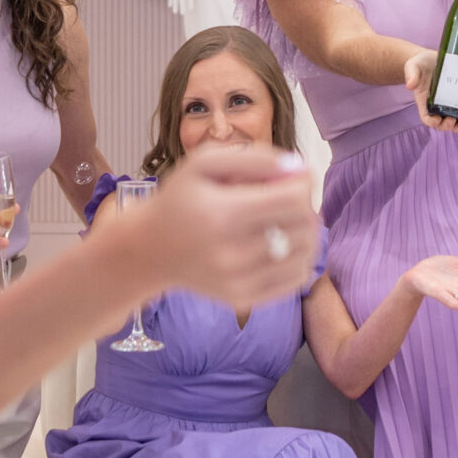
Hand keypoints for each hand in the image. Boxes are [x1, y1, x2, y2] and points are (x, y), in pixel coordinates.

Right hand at [133, 145, 316, 307]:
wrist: (150, 250)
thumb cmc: (180, 199)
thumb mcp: (204, 163)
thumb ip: (254, 158)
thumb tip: (299, 168)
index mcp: (223, 214)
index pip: (292, 200)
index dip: (302, 184)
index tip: (292, 177)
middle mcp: (231, 253)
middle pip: (303, 227)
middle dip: (305, 206)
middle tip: (288, 197)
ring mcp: (237, 281)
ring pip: (305, 255)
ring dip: (306, 233)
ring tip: (286, 220)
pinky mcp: (242, 299)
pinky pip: (295, 280)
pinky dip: (299, 259)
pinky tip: (281, 245)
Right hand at [404, 49, 457, 131]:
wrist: (431, 58)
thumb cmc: (420, 64)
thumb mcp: (413, 66)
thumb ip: (411, 74)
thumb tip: (410, 85)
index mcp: (424, 101)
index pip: (427, 118)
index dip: (432, 122)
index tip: (438, 119)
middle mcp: (435, 105)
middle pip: (440, 123)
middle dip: (447, 126)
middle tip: (453, 119)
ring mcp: (446, 102)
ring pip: (452, 119)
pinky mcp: (456, 96)